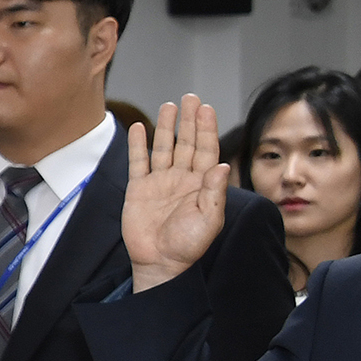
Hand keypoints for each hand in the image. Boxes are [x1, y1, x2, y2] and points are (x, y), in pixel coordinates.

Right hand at [125, 96, 229, 292]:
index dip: (206, 128)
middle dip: (188, 120)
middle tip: (190, 98)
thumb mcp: (209, 219)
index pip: (207, 149)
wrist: (160, 261)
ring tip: (168, 106)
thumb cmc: (189, 245)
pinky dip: (138, 145)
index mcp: (202, 184)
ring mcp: (160, 182)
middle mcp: (182, 178)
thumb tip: (223, 165)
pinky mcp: (139, 189)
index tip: (205, 109)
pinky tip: (139, 128)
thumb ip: (214, 192)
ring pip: (164, 147)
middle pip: (186, 142)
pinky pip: (138, 162)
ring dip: (166, 127)